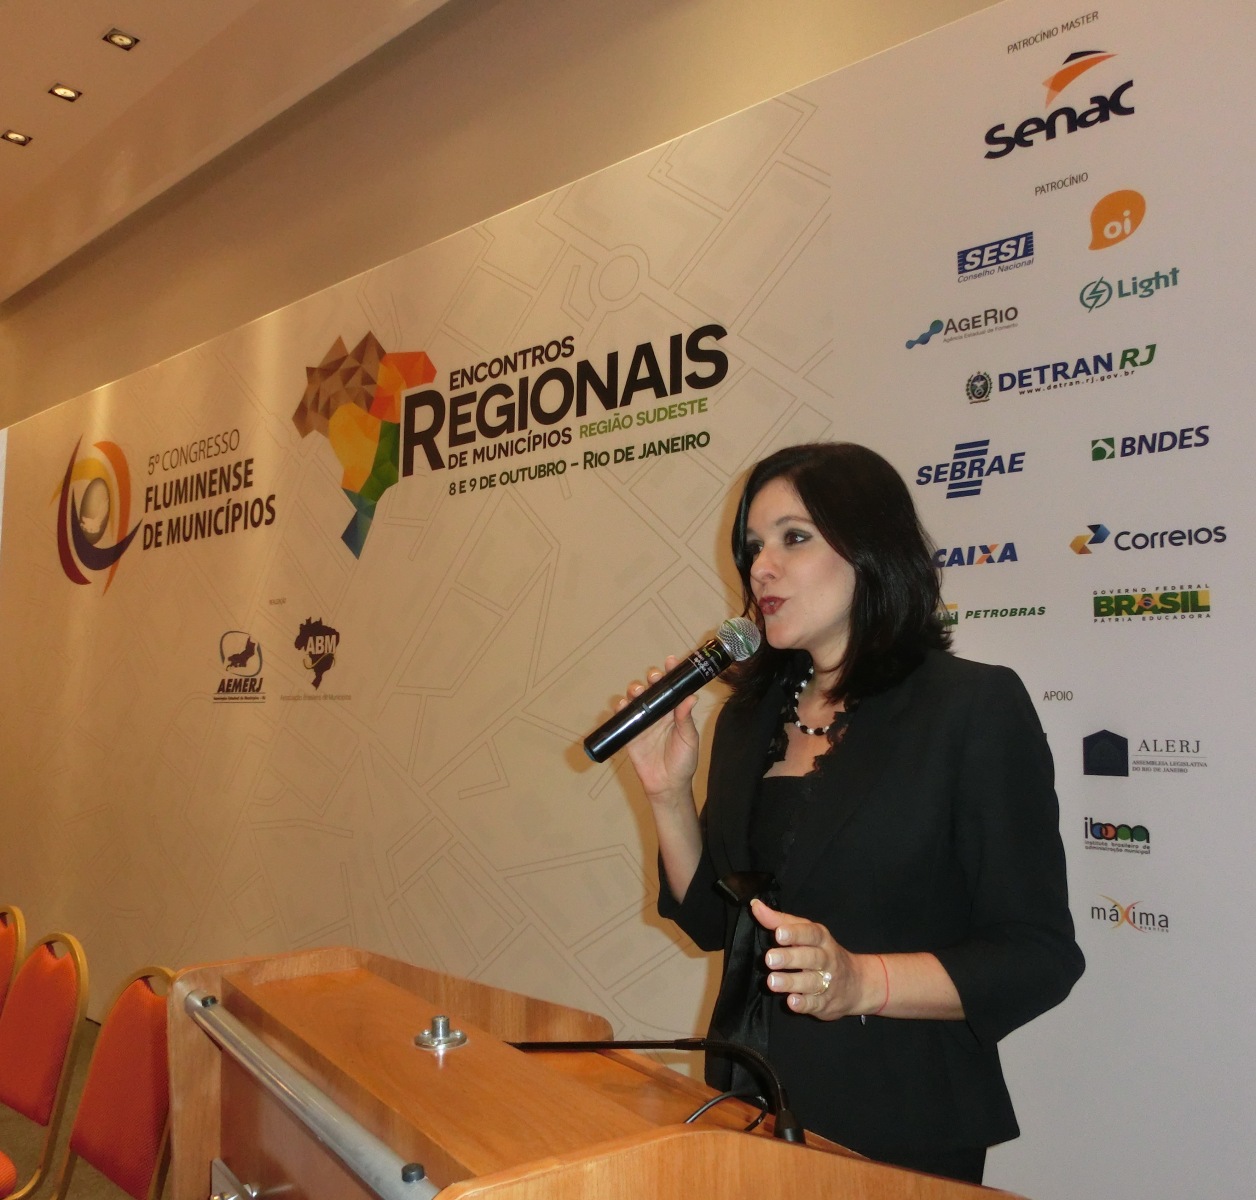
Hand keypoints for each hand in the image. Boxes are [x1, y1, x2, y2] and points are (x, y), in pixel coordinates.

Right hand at [618, 656, 699, 803]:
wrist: (667, 786)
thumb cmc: (683, 762)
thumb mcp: (689, 740)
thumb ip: (686, 720)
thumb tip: (691, 698)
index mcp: (675, 712)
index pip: (672, 689)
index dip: (671, 674)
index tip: (671, 661)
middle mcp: (658, 714)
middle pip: (652, 690)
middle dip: (651, 679)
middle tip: (653, 677)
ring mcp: (643, 722)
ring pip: (636, 700)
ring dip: (635, 691)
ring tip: (637, 691)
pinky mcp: (630, 734)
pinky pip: (623, 717)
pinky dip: (621, 709)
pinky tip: (623, 705)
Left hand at [752, 899, 875, 1019]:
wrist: (857, 983)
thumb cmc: (821, 952)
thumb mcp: (805, 933)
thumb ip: (780, 920)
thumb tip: (756, 906)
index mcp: (821, 939)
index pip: (810, 933)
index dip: (795, 933)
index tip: (778, 933)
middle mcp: (826, 959)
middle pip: (810, 957)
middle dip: (789, 958)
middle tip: (770, 959)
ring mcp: (828, 982)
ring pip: (811, 982)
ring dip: (791, 982)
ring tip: (772, 981)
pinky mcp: (825, 1003)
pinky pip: (814, 1004)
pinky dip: (804, 1004)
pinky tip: (791, 1002)